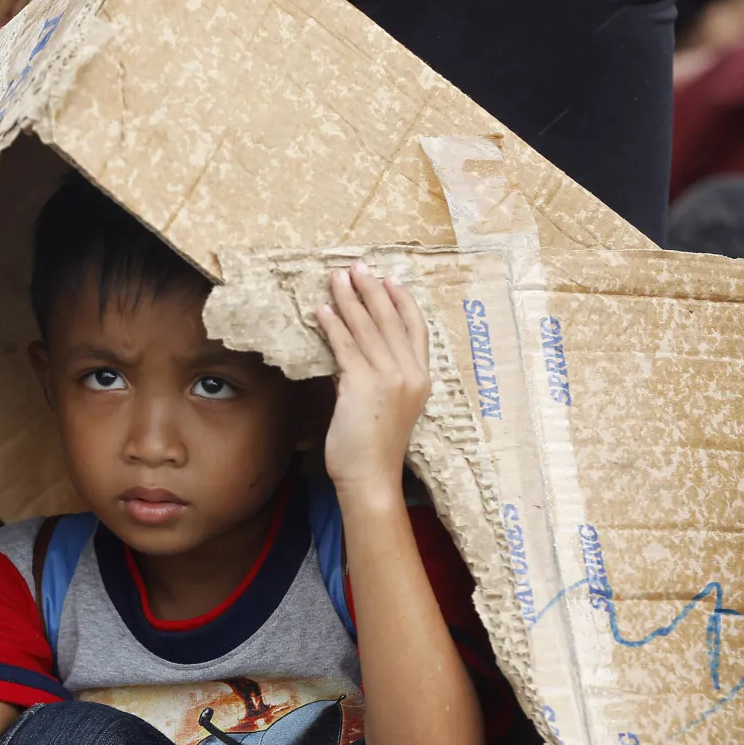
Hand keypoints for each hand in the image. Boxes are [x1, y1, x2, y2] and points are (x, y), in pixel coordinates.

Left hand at [315, 263, 430, 495]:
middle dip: (372, 290)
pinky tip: (322, 311)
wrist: (372, 477)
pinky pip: (346, 346)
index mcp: (421, 379)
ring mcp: (389, 378)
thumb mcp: (385, 407)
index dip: (402, 302)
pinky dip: (333, 325)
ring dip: (349, 299)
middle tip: (357, 267)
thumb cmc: (375, 449)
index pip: (416, 330)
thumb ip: (374, 378)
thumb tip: (350, 355)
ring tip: (336, 278)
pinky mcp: (364, 385)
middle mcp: (410, 374)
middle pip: (391, 320)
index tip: (390, 280)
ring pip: (367, 328)